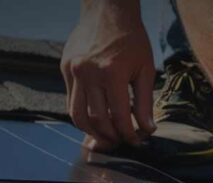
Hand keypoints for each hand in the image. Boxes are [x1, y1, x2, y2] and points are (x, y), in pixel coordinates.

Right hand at [60, 0, 155, 150]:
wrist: (107, 10)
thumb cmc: (132, 40)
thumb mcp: (146, 69)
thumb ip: (145, 102)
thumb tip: (148, 130)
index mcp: (112, 73)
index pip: (118, 117)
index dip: (128, 134)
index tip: (136, 140)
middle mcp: (88, 73)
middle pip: (96, 120)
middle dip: (110, 136)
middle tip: (120, 141)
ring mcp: (73, 71)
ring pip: (77, 115)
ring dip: (91, 131)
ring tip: (105, 136)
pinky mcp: (64, 68)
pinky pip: (70, 100)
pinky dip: (82, 114)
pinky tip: (95, 118)